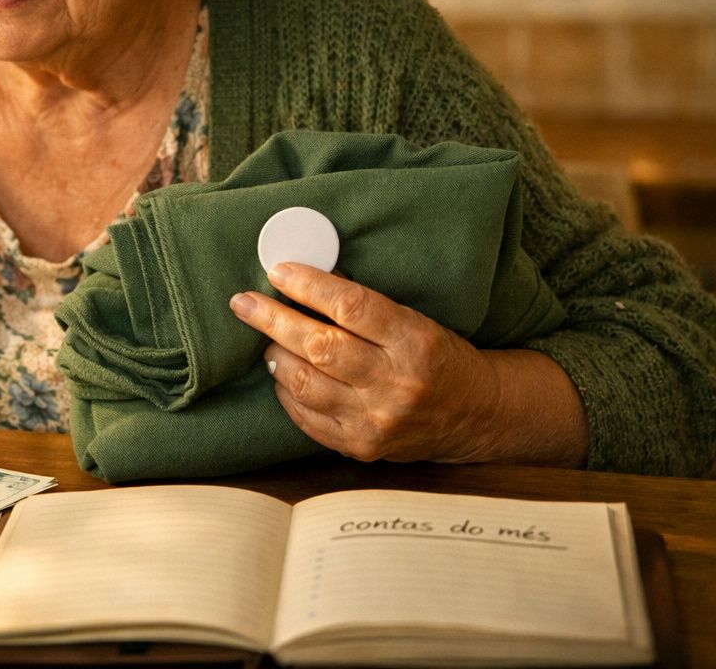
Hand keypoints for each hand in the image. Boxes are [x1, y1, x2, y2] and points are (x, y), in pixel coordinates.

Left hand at [229, 262, 502, 463]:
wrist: (474, 414)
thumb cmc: (436, 356)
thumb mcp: (414, 320)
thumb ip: (364, 306)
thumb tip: (302, 277)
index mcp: (414, 340)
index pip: (351, 306)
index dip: (309, 286)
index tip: (277, 271)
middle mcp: (396, 383)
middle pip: (319, 346)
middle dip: (273, 319)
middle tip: (244, 302)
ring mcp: (376, 420)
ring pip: (305, 384)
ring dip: (276, 356)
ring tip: (266, 340)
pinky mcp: (360, 446)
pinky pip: (306, 417)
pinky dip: (287, 392)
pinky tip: (282, 374)